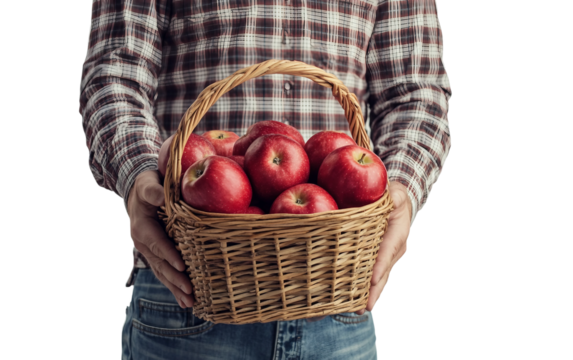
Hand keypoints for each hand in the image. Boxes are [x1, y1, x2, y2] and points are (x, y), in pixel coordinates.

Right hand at [127, 170, 194, 308]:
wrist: (138, 192)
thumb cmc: (148, 184)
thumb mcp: (148, 183)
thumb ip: (154, 191)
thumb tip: (162, 197)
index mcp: (142, 226)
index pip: (157, 243)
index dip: (169, 255)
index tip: (182, 266)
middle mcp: (142, 242)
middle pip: (160, 263)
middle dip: (175, 279)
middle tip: (190, 291)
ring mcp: (147, 251)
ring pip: (161, 272)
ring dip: (175, 288)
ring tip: (190, 302)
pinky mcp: (154, 255)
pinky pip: (163, 272)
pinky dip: (173, 286)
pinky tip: (184, 301)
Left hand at [355, 181, 411, 314]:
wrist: (398, 202)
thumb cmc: (392, 194)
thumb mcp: (394, 191)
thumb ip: (391, 194)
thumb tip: (386, 193)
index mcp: (399, 232)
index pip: (388, 251)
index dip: (380, 266)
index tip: (371, 280)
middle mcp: (396, 249)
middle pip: (384, 272)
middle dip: (374, 290)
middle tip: (363, 307)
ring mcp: (389, 258)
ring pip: (380, 279)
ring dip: (369, 295)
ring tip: (356, 311)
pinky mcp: (381, 262)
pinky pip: (374, 277)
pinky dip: (364, 290)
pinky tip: (351, 303)